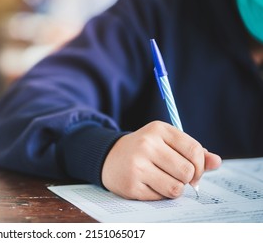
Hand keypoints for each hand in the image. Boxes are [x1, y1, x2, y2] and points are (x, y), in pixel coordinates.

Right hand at [101, 121, 221, 199]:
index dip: (201, 165)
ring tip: (164, 181)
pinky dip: (160, 195)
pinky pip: (160, 198)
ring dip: (175, 189)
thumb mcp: (166, 142)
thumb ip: (193, 151)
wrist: (109, 157)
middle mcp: (146, 144)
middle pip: (187, 172)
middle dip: (187, 179)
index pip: (194, 150)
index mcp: (158, 129)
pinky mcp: (131, 184)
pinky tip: (149, 185)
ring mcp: (137, 165)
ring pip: (176, 188)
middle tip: (177, 177)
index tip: (195, 171)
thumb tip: (217, 162)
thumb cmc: (145, 150)